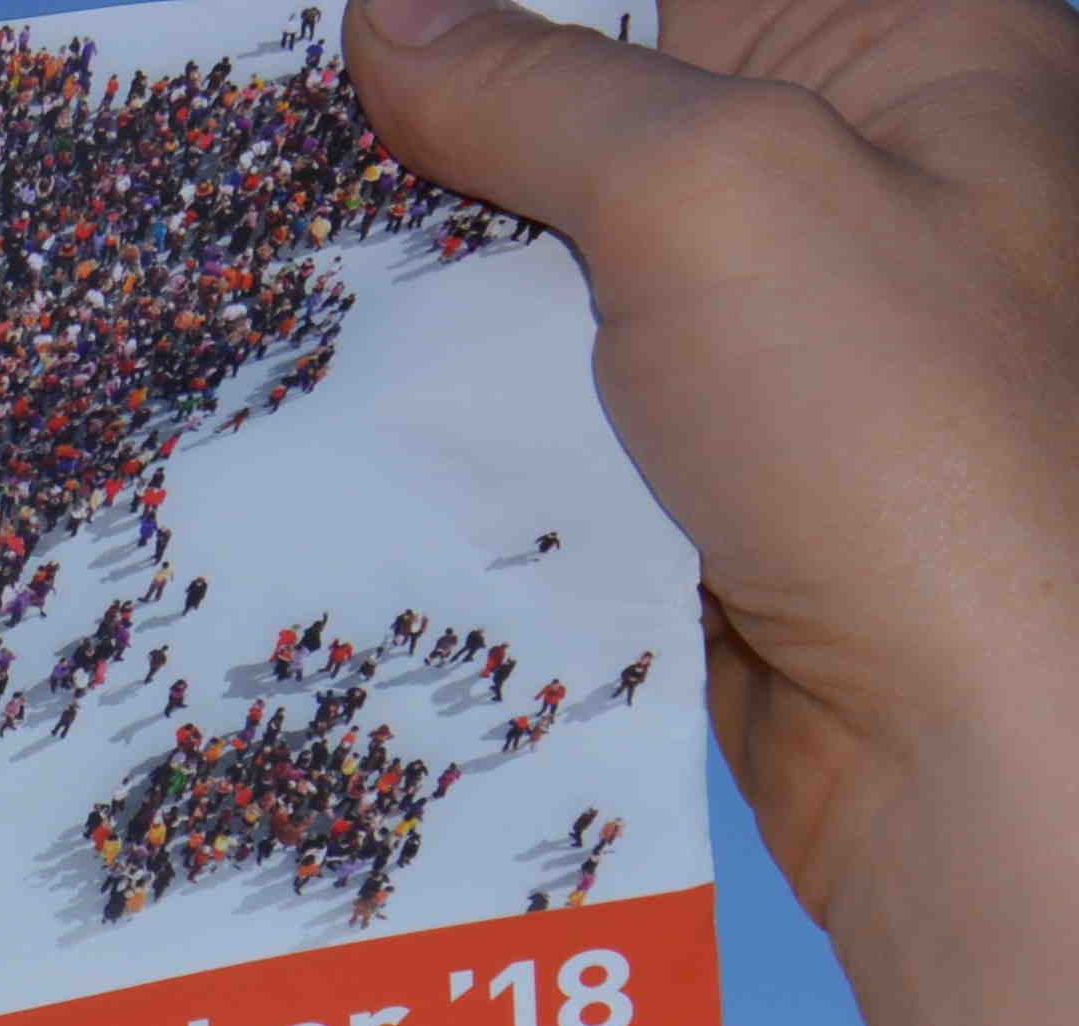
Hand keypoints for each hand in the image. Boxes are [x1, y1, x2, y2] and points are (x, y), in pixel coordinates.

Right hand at [345, 0, 1078, 983]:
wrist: (966, 737)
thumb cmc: (907, 440)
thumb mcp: (717, 194)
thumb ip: (544, 89)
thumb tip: (392, 13)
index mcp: (917, 50)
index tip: (362, 21)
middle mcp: (857, 174)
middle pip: (606, 96)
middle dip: (448, 116)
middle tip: (286, 115)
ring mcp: (780, 331)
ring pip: (559, 253)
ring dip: (431, 266)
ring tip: (275, 249)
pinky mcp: (708, 462)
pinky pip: (553, 392)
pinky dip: (454, 393)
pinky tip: (340, 385)